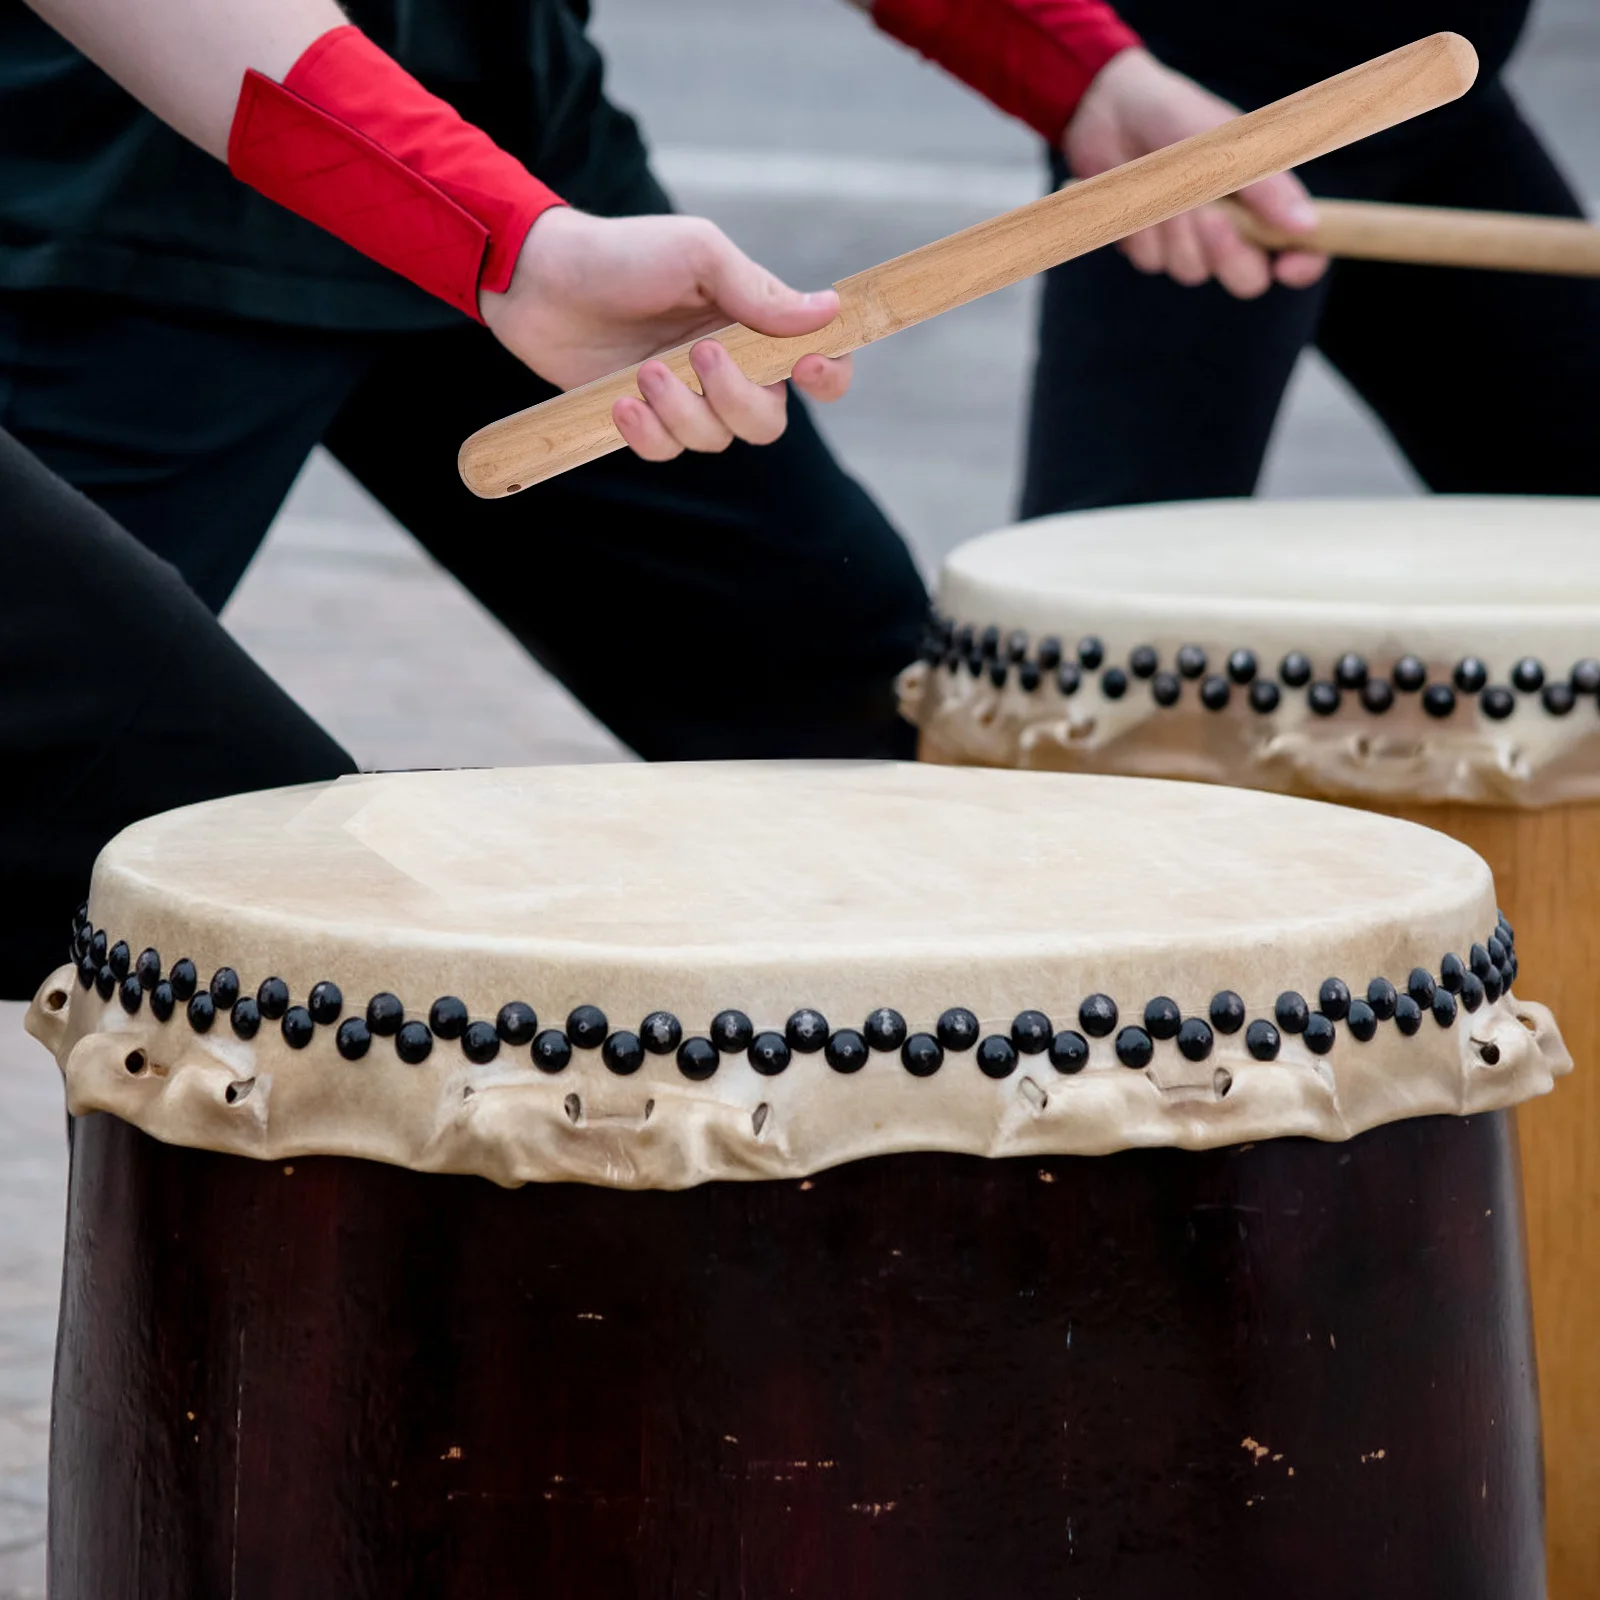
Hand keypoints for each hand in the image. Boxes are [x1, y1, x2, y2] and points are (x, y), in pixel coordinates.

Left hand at [480, 206, 851, 460]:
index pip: (819, 364)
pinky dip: (647, 432)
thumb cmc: (623, 254)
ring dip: (681, 410)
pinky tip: (619, 400)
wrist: (539, 279)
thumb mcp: (698, 255)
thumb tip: (828, 313)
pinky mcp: (643, 420)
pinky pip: (666, 451)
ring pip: (715, 440)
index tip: (807, 369)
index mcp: (754, 324)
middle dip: (738, 400)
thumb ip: (758, 292)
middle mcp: (728, 367)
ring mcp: (686, 397)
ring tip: (643, 371)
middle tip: (698, 356)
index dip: (828, 376)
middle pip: (768, 421)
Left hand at [1063, 47, 1328, 297]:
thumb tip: (1305, 226)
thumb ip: (1266, 188)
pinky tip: (1140, 197)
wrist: (1110, 110)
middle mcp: (1233, 228)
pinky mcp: (1150, 246)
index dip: (1303, 266)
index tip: (1286, 266)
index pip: (1302, 250)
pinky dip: (1144, 230)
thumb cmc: (1178, 117)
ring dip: (1177, 232)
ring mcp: (1189, 242)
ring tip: (1167, 187)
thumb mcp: (1228, 145)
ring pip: (1192, 271)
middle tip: (1210, 218)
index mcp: (1265, 200)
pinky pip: (1152, 262)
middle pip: (1246, 279)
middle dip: (1228, 254)